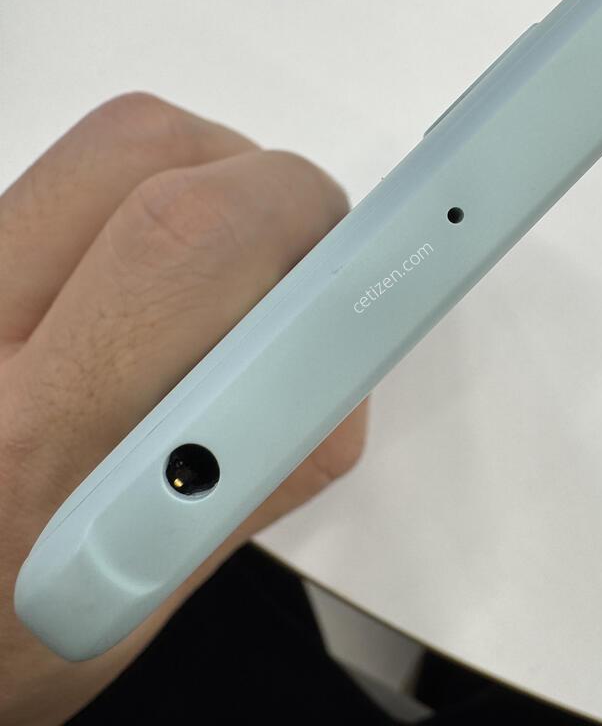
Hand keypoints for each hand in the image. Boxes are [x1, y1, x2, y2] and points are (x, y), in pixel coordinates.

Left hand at [0, 93, 367, 724]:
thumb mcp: (153, 593)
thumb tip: (339, 379)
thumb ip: (262, 479)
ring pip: (117, 145)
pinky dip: (155, 188)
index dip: (320, 253)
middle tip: (315, 252)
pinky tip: (162, 269)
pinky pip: (74, 168)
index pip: (202, 287)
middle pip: (162, 173)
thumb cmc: (8, 629)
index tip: (391, 252)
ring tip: (241, 255)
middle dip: (283, 195)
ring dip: (219, 175)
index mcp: (40, 450)